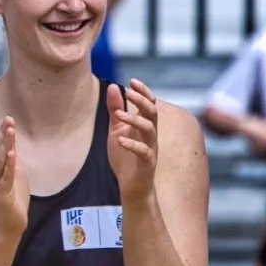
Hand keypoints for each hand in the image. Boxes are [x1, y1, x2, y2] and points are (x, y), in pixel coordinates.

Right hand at [0, 116, 28, 240]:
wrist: (8, 224)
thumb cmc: (12, 199)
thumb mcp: (14, 175)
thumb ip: (12, 161)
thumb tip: (12, 145)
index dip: (1, 133)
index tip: (8, 119)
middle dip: (3, 135)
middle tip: (9, 120)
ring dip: (4, 144)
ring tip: (10, 131)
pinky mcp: (0, 193)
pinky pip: (5, 176)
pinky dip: (8, 164)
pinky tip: (11, 153)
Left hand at [106, 79, 158, 206]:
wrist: (131, 185)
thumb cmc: (125, 156)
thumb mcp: (116, 129)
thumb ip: (115, 109)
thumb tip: (113, 86)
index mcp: (144, 125)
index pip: (149, 104)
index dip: (143, 92)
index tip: (132, 81)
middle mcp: (150, 135)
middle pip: (152, 113)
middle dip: (142, 101)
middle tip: (129, 92)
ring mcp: (150, 148)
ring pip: (150, 130)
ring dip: (135, 120)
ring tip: (119, 115)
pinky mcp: (147, 163)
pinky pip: (144, 152)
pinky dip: (132, 145)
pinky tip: (120, 140)